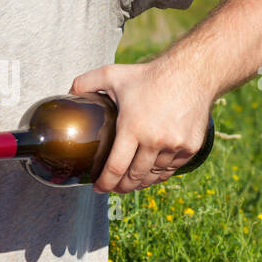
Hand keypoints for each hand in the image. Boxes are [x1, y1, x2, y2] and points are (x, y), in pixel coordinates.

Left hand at [70, 61, 212, 193]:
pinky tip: (151, 174)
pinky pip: (171, 169)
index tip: (97, 188)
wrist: (192, 73)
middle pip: (134, 177)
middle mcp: (155, 141)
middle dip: (121, 187)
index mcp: (133, 128)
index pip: (115, 168)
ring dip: (140, 182)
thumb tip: (69, 94)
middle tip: (113, 187)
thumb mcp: (113, 74)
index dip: (104, 183)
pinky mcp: (191, 147)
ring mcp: (175, 146)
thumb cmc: (150, 75)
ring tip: (131, 182)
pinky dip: (159, 174)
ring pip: (153, 175)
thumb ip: (86, 82)